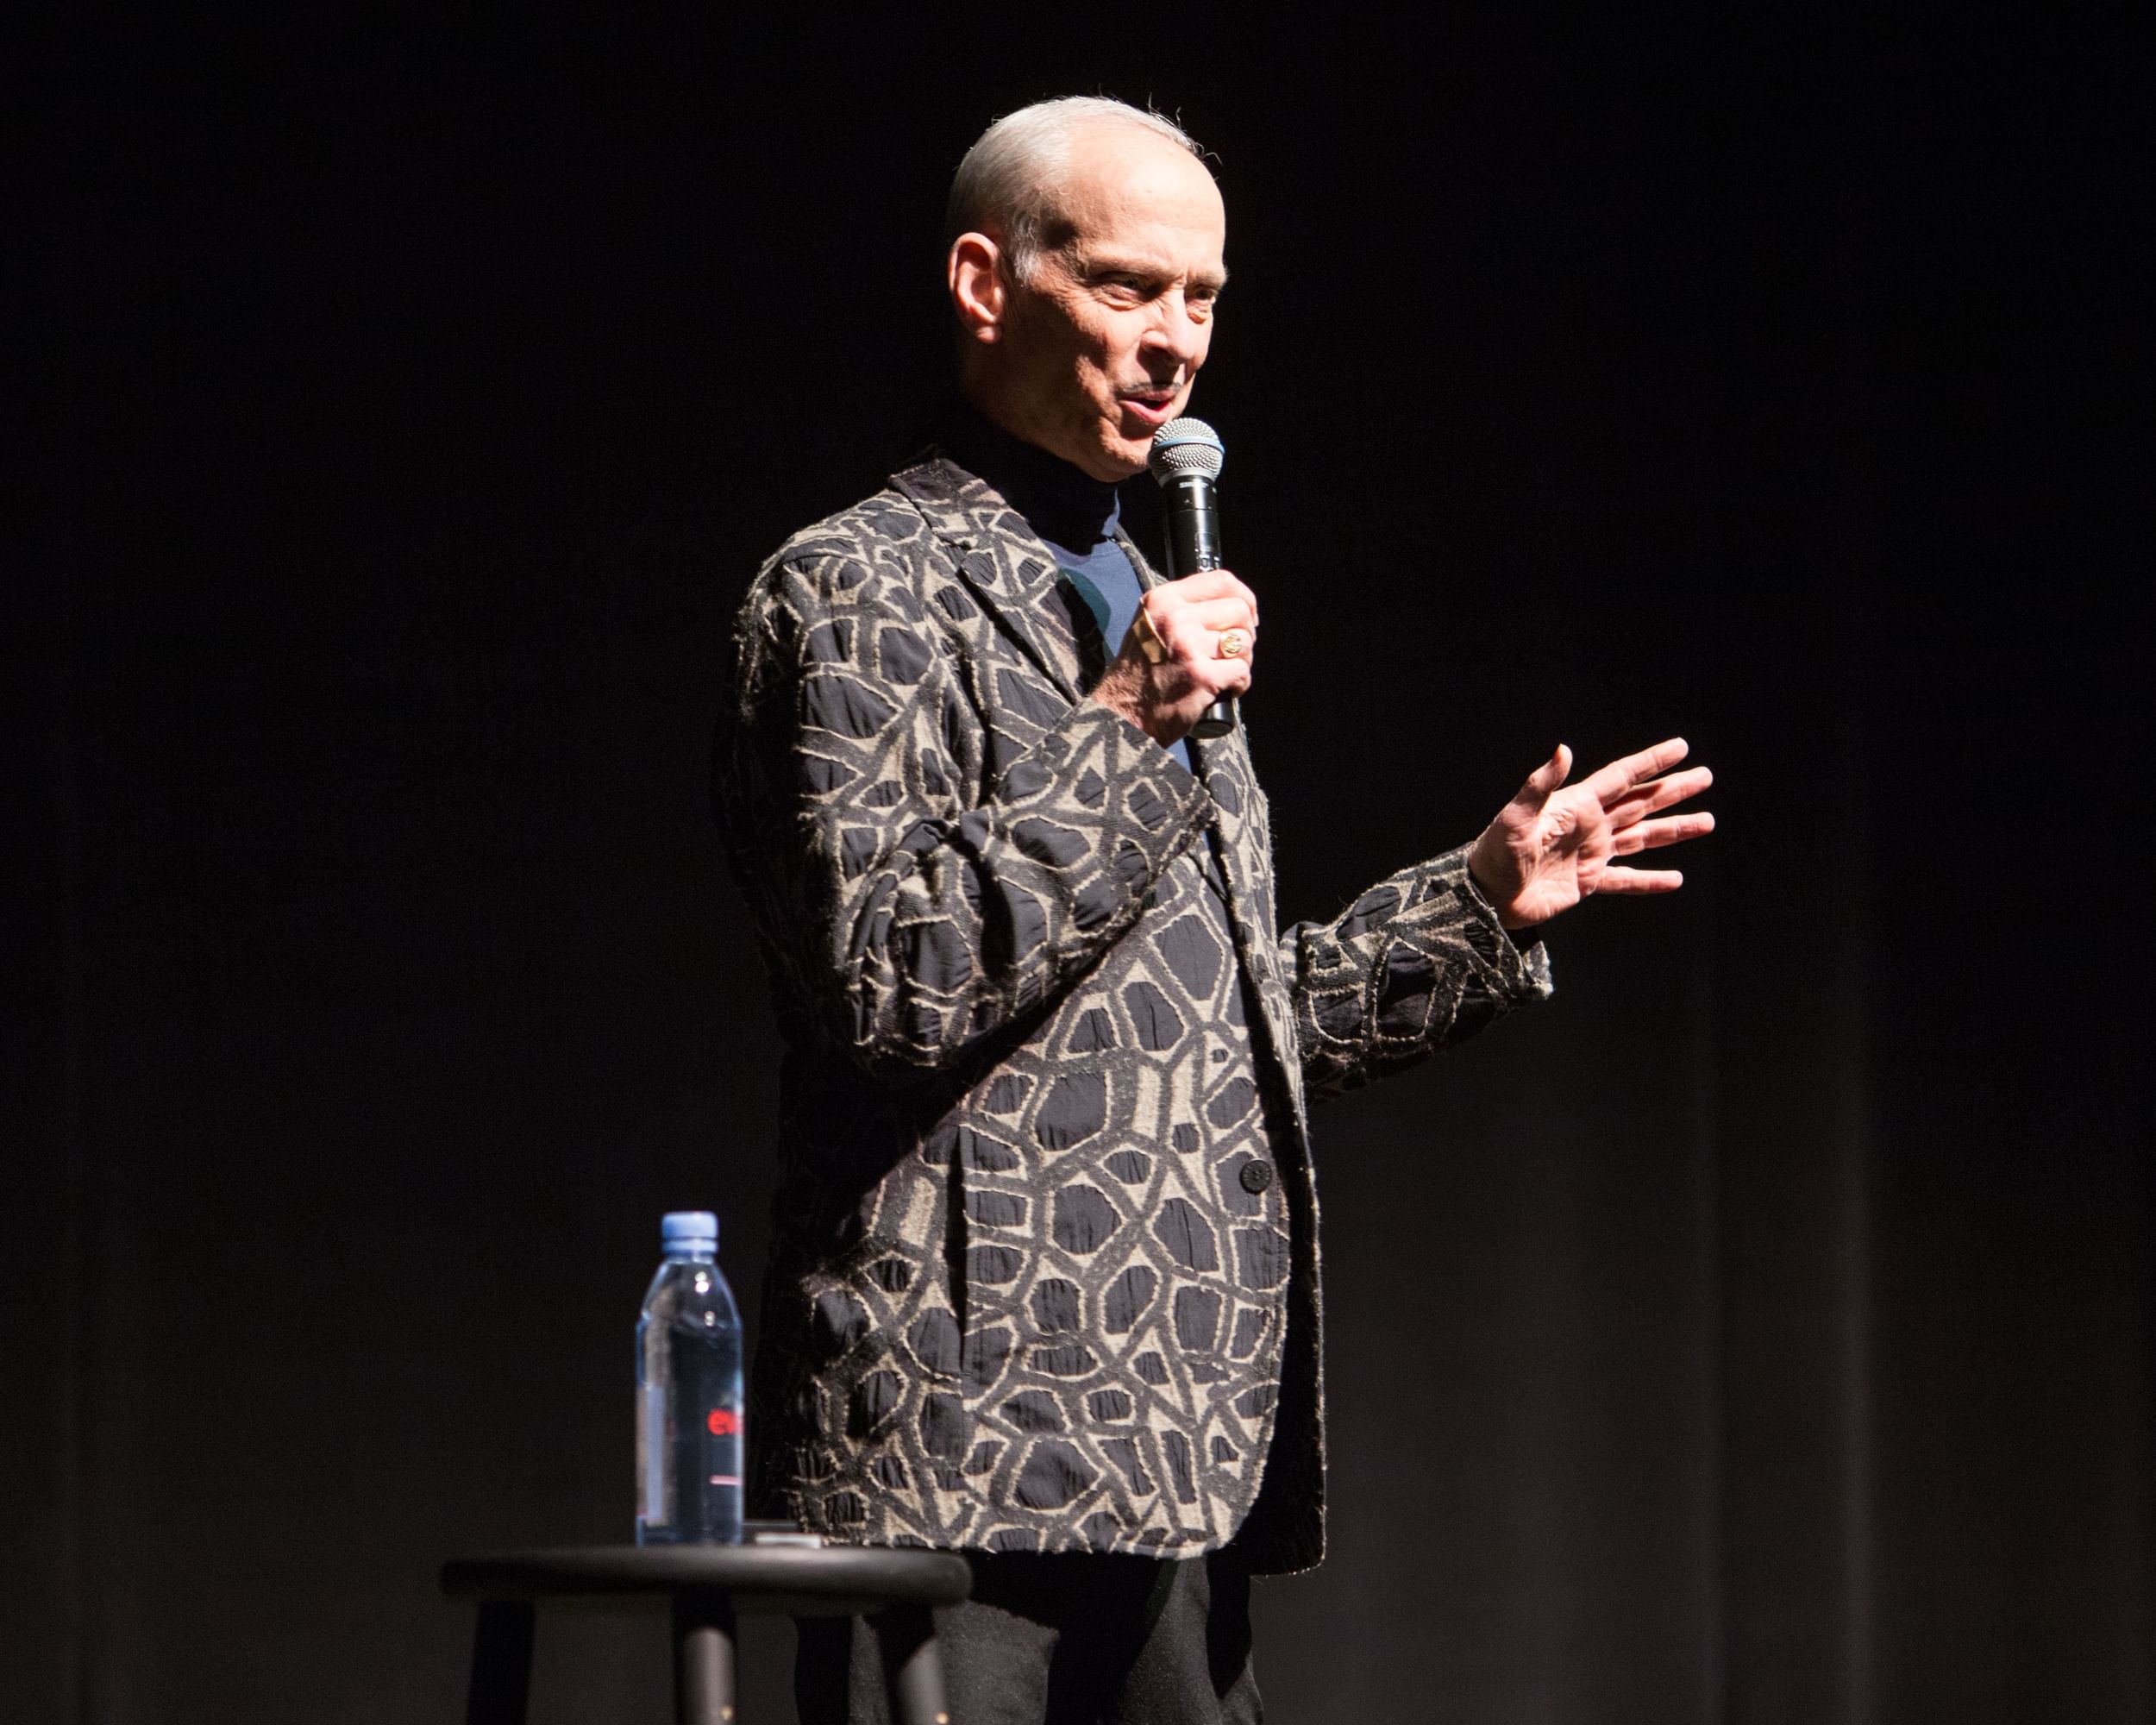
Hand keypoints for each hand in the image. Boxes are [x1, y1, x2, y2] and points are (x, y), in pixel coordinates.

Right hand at [1090, 568, 1257, 745]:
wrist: (1123, 716)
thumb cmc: (1139, 675)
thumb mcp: (1150, 625)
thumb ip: (1183, 609)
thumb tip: (1230, 602)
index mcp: (1163, 600)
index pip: (1222, 581)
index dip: (1244, 598)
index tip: (1246, 617)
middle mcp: (1175, 617)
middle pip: (1239, 610)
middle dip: (1244, 634)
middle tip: (1229, 653)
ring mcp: (1189, 646)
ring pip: (1244, 641)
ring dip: (1241, 661)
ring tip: (1221, 673)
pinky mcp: (1202, 676)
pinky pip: (1242, 671)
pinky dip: (1239, 684)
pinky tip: (1223, 690)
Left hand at [1467, 737, 1713, 928]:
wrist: (1486, 897)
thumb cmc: (1495, 853)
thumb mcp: (1516, 817)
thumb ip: (1540, 785)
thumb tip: (1564, 749)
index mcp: (1577, 806)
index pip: (1623, 777)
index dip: (1652, 762)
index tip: (1681, 747)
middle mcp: (1589, 826)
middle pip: (1641, 803)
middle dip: (1673, 790)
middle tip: (1706, 776)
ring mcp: (1590, 854)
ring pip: (1642, 838)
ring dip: (1673, 830)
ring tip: (1707, 822)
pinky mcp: (1586, 883)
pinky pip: (1626, 880)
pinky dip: (1650, 880)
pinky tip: (1675, 879)